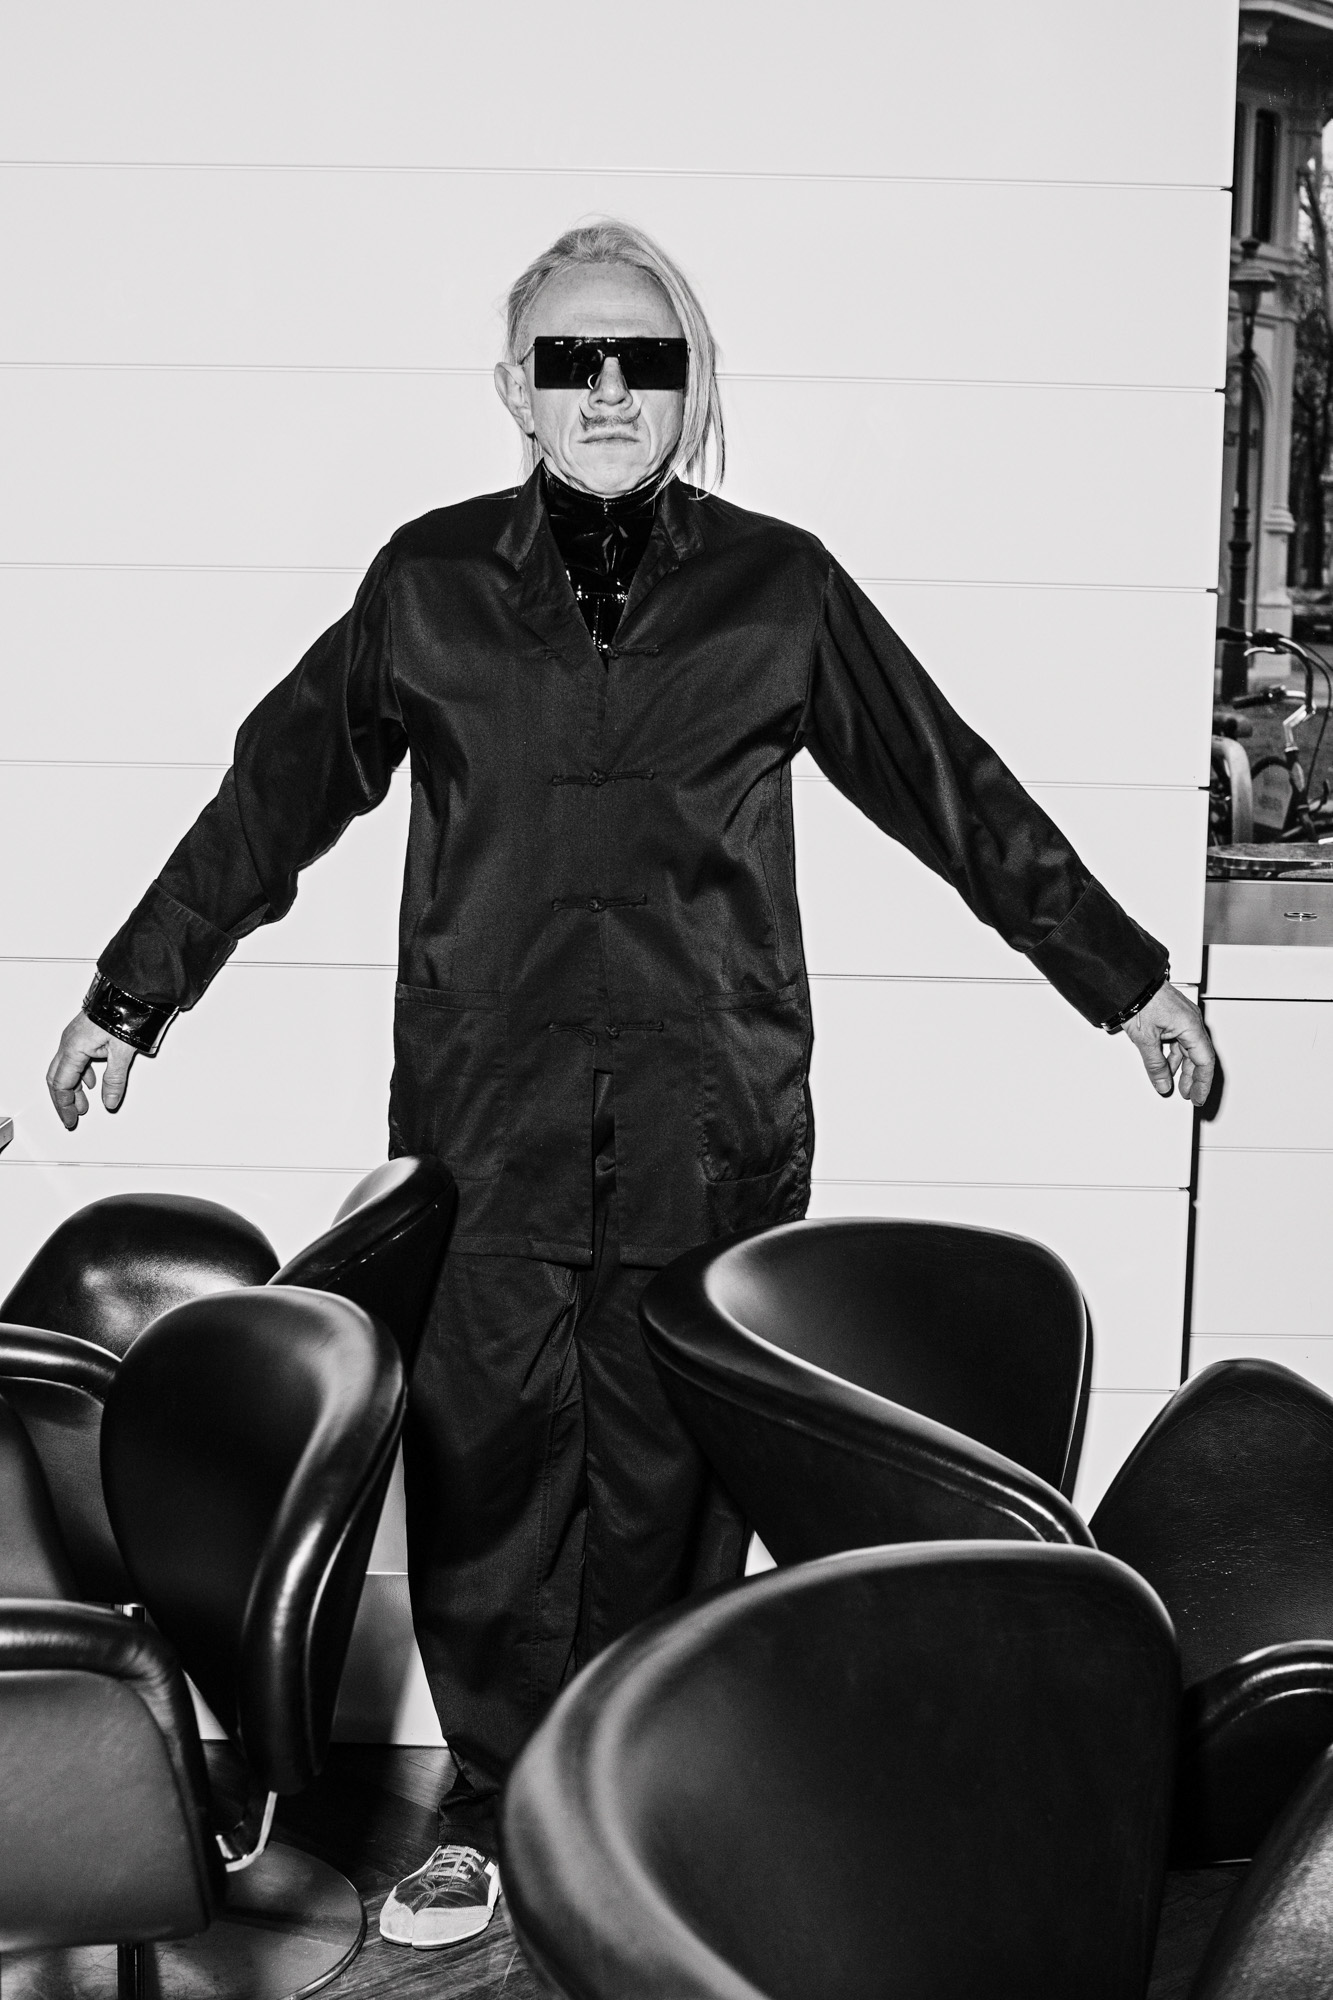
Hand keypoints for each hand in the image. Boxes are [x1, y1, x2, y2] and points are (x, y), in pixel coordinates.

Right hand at [47, 1011, 137, 1130]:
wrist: (128, 991)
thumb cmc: (123, 1013)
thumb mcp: (122, 1052)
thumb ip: (115, 1079)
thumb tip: (110, 1101)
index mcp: (73, 1049)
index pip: (61, 1084)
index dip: (65, 1105)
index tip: (71, 1119)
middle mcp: (69, 1042)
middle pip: (58, 1078)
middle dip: (64, 1100)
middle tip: (72, 1116)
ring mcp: (75, 1036)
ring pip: (66, 1068)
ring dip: (74, 1088)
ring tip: (83, 1104)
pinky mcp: (85, 1032)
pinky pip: (75, 1058)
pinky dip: (81, 1074)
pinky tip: (90, 1080)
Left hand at [1124, 982, 1214, 1107]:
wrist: (1128, 980)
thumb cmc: (1139, 999)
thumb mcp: (1145, 1038)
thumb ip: (1155, 1064)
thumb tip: (1162, 1083)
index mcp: (1191, 1026)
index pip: (1205, 1061)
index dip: (1202, 1083)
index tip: (1198, 1097)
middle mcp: (1191, 1021)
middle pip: (1197, 1056)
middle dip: (1192, 1078)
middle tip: (1188, 1095)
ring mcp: (1182, 1018)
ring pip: (1186, 1049)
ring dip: (1180, 1067)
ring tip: (1173, 1083)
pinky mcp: (1172, 1016)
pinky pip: (1177, 1039)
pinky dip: (1172, 1054)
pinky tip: (1165, 1065)